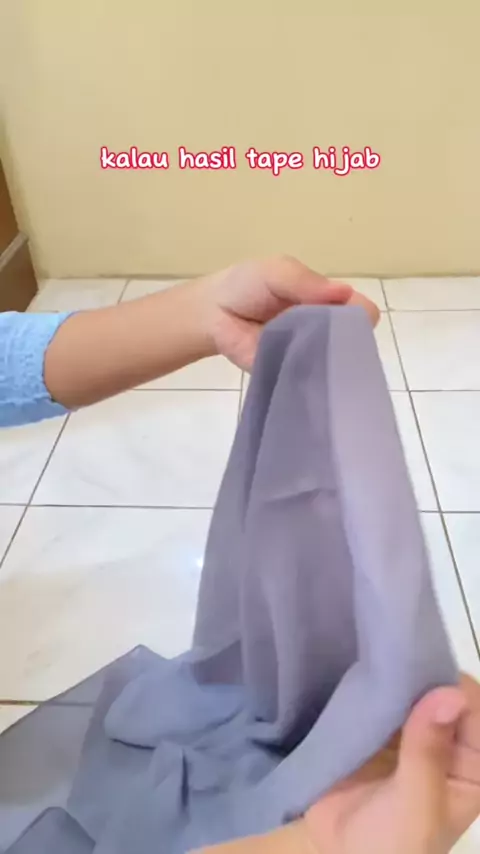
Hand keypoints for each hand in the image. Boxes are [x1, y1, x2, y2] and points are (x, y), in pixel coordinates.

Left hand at [202, 256, 379, 369]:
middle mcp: (324, 330)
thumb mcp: (278, 271)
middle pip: (352, 342)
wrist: (213, 313)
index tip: (346, 319)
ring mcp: (308, 355)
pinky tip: (298, 370)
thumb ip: (307, 282)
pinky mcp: (290, 375)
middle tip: (322, 338)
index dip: (359, 316)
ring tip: (307, 353)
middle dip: (344, 342)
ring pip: (333, 365)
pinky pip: (306, 380)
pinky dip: (305, 377)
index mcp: (327, 302)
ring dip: (326, 361)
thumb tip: (345, 293)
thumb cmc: (247, 286)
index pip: (361, 312)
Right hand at [295, 675, 479, 853]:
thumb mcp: (415, 807)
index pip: (473, 708)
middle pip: (440, 690)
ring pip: (408, 688)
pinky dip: (368, 682)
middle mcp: (445, 741)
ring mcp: (408, 732)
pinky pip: (377, 696)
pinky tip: (354, 669)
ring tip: (369, 657)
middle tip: (386, 655)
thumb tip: (450, 695)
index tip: (415, 666)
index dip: (450, 684)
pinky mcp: (376, 728)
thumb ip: (428, 753)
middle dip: (418, 671)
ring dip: (391, 674)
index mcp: (471, 763)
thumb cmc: (389, 847)